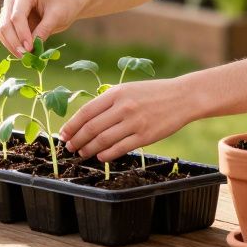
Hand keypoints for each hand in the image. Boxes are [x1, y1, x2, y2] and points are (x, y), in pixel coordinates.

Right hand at [0, 0, 84, 57]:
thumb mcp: (57, 16)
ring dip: (11, 46)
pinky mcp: (12, 22)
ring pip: (3, 31)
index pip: (17, 16)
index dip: (22, 33)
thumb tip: (31, 47)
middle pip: (6, 24)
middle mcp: (13, 0)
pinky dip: (13, 46)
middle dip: (14, 42)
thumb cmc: (64, 5)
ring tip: (25, 58)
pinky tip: (24, 55)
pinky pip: (7, 36)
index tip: (30, 48)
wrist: (66, 3)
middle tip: (25, 56)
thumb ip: (44, 30)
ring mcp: (10, 11)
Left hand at [59, 77, 191, 161]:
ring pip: (103, 140)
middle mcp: (123, 107)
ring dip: (89, 149)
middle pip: (91, 128)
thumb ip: (108, 102)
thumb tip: (87, 119)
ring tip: (83, 153)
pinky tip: (101, 157)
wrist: (182, 97)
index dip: (72, 125)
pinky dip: (106, 155)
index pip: (86, 112)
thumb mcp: (128, 89)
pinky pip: (120, 148)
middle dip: (77, 140)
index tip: (63, 134)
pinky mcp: (145, 136)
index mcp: (116, 93)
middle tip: (70, 147)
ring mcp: (134, 122)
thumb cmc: (153, 94)